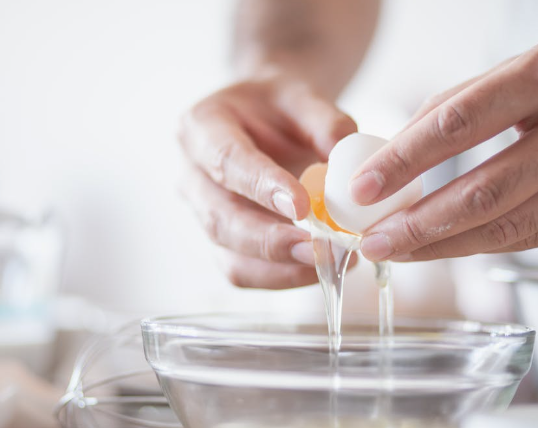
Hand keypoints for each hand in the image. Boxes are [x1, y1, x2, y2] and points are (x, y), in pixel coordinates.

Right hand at [179, 73, 356, 287]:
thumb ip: (324, 120)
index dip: (260, 186)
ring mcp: (204, 213)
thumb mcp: (302, 95)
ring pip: (228, 253)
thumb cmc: (278, 107)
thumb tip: (345, 155)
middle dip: (268, 240)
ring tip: (327, 263)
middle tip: (315, 248)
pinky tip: (317, 268)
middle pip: (220, 218)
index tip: (301, 205)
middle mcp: (192, 175)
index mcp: (201, 127)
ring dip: (278, 267)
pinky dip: (280, 277)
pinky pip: (243, 270)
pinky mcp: (223, 241)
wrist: (265, 121)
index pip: (226, 160)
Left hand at [350, 25, 537, 261]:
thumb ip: (466, 101)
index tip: (363, 187)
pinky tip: (443, 249)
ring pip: (505, 226)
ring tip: (396, 252)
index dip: (403, 160)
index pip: (457, 124)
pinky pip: (532, 237)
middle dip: (416, 224)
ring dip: (441, 247)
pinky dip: (480, 246)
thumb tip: (399, 146)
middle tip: (371, 240)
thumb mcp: (532, 63)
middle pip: (481, 191)